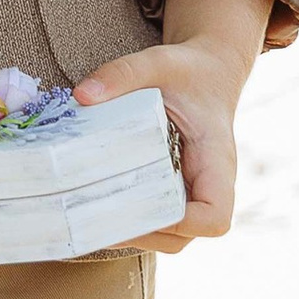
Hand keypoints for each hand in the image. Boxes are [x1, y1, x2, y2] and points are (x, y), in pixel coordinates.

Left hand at [74, 0, 265, 252]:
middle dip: (145, 235)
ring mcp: (192, 191)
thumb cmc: (189, 70)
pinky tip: (94, 210)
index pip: (215, 215)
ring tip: (91, 221)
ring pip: (172, 236)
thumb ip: (124, 73)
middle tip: (96, 221)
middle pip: (188, 235)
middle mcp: (209, 184)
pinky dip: (131, 223)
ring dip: (135, 235)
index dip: (183, 224)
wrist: (208, 72)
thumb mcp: (159, 62)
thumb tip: (82, 96)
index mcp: (216, 160)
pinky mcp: (173, 189)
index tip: (142, 210)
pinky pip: (158, 219)